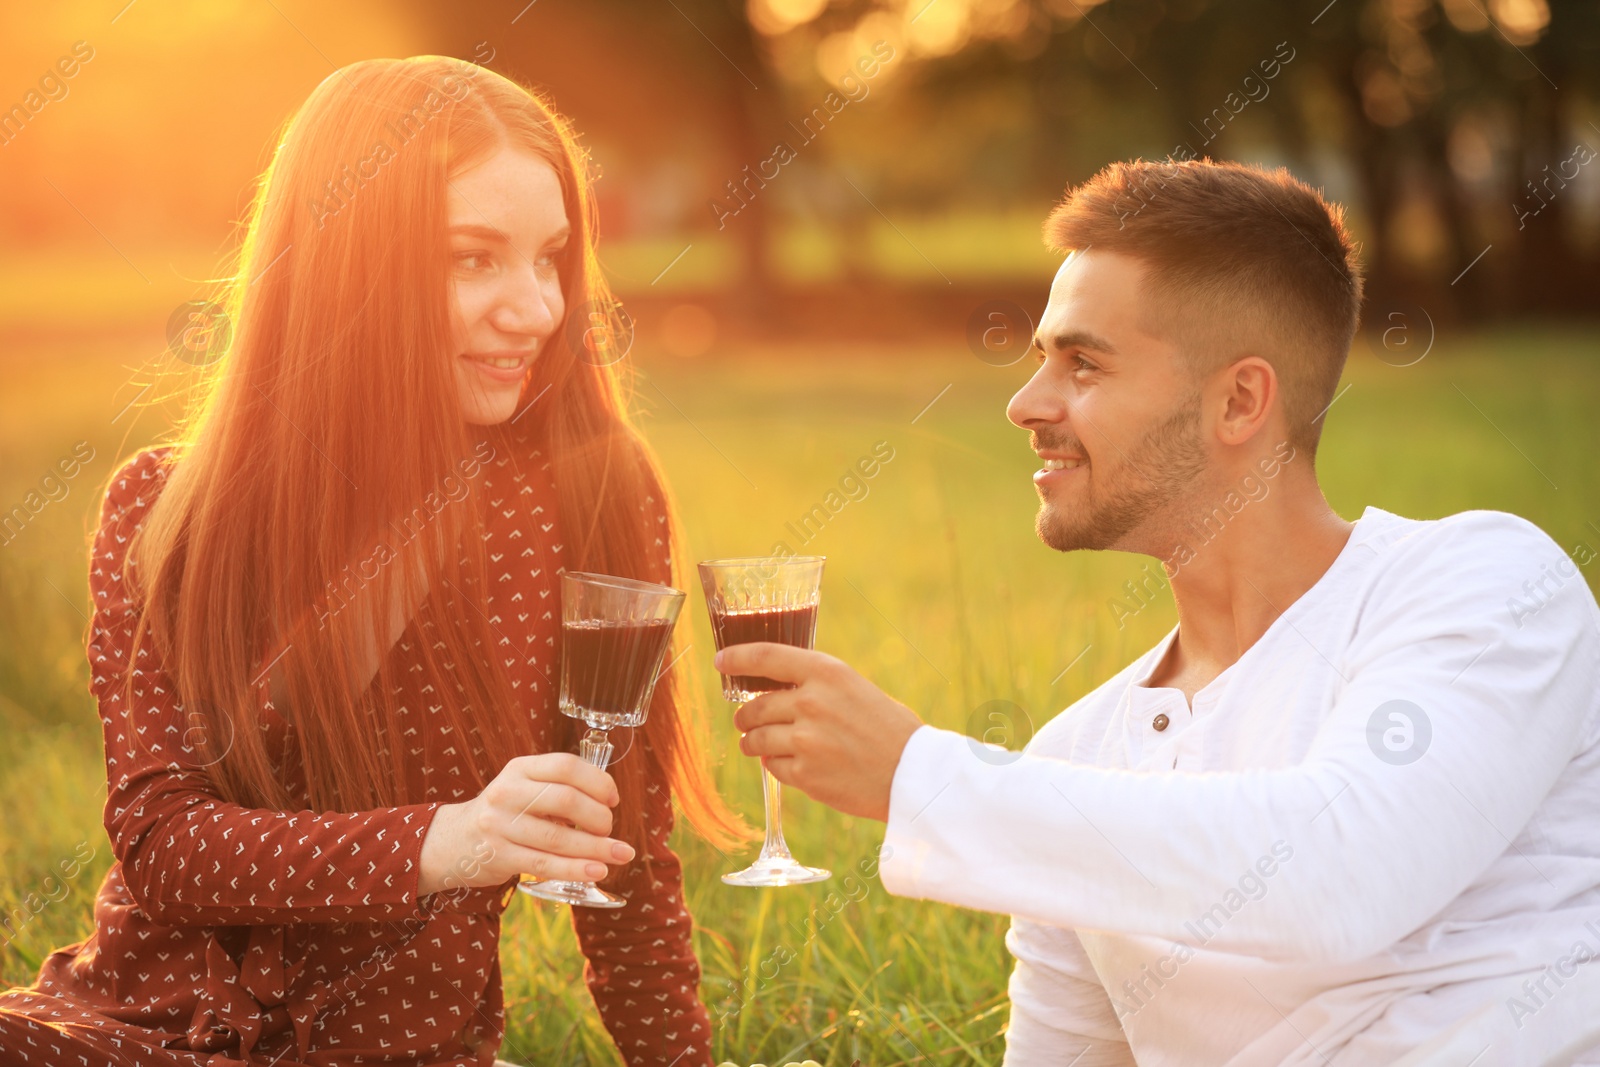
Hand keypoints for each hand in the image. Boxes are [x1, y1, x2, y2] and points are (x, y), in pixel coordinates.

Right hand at [417, 753, 635, 894]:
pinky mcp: (498, 855)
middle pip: (565, 800)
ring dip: (596, 848)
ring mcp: (500, 824)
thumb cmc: (504, 814)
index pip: (566, 766)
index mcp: (520, 768)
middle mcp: (507, 792)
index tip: (613, 799)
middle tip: (609, 829)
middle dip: (599, 817)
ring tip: (620, 854)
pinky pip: (544, 864)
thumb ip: (558, 788)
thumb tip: (608, 804)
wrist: (452, 842)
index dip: (598, 781)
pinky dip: (575, 868)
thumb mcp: (522, 788)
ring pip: (558, 837)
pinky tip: (597, 871)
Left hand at [719, 643, 922, 821]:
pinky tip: (796, 765)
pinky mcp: (805, 774)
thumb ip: (817, 685)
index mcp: (827, 672)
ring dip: (753, 743)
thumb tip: (775, 690)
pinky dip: (777, 766)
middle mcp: (812, 702)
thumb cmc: (889, 728)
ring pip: (755, 739)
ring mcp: (806, 740)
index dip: (737, 658)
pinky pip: (772, 767)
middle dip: (745, 717)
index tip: (720, 661)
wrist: (914, 774)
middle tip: (746, 721)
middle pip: (754, 706)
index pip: (767, 656)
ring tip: (761, 745)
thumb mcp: (855, 688)